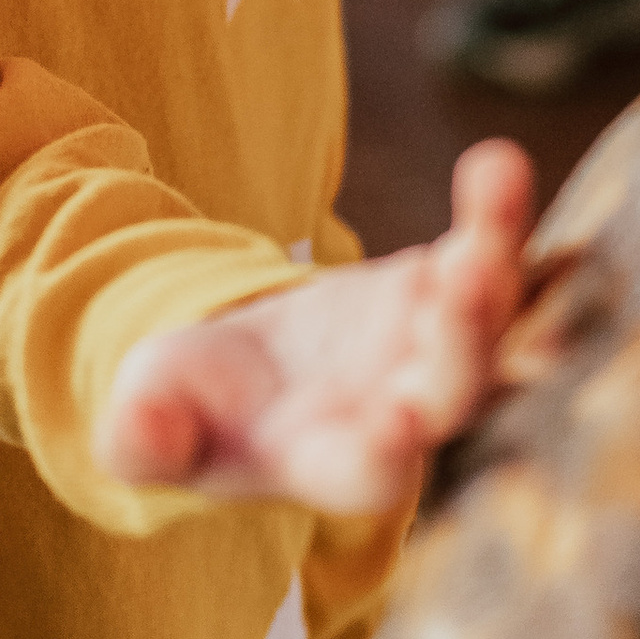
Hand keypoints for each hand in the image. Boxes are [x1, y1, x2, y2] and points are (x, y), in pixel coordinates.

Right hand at [96, 141, 534, 512]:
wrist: (238, 372)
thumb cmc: (188, 411)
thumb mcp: (147, 426)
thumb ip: (144, 438)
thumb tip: (140, 425)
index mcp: (326, 464)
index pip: (370, 472)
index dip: (386, 453)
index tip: (394, 427)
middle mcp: (401, 416)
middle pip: (453, 389)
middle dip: (463, 342)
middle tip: (468, 286)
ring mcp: (432, 351)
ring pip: (489, 320)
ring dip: (496, 272)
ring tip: (494, 210)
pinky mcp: (443, 290)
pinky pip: (485, 253)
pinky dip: (497, 218)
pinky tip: (499, 166)